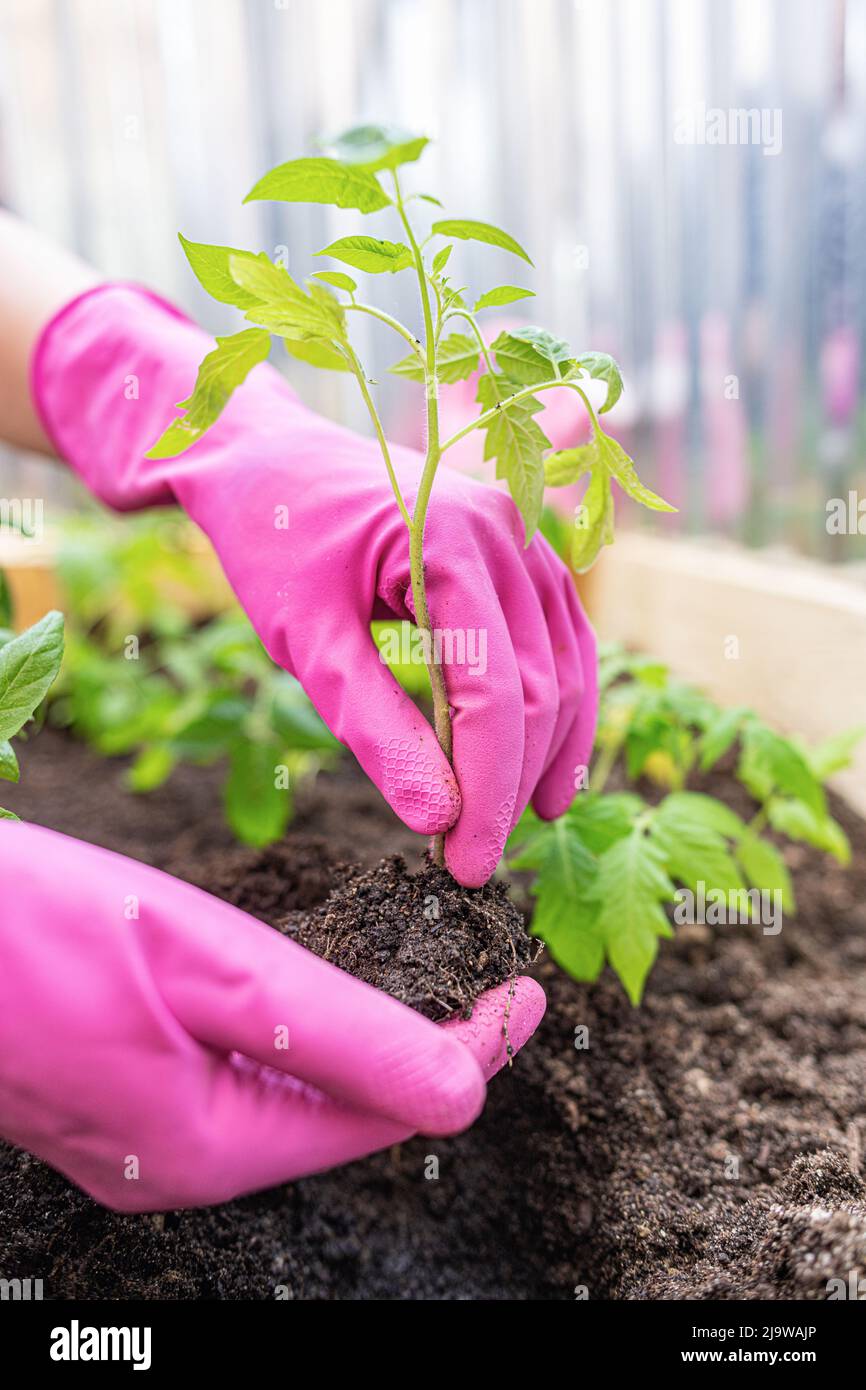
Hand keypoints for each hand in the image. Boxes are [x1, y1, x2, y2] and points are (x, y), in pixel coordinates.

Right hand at [0, 822, 544, 1211]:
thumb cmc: (37, 929)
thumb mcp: (210, 968)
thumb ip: (341, 1034)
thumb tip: (463, 1090)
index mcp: (215, 1146)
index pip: (389, 1114)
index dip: (472, 1053)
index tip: (529, 991)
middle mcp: (183, 1166)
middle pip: (344, 1116)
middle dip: (422, 1051)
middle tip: (483, 980)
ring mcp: (140, 1141)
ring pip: (290, 1100)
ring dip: (360, 1044)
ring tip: (420, 981)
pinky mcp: (112, 1101)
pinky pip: (233, 1083)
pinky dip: (289, 1041)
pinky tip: (304, 998)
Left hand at [33, 285, 597, 884]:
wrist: (265, 459)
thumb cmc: (273, 542)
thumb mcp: (307, 641)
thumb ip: (373, 724)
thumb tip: (437, 818)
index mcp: (452, 541)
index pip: (497, 693)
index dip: (489, 790)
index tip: (465, 866)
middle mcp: (507, 530)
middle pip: (540, 687)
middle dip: (512, 784)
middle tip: (472, 862)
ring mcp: (522, 535)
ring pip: (565, 668)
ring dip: (544, 753)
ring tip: (514, 827)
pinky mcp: (519, 552)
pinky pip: (558, 640)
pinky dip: (552, 707)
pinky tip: (540, 765)